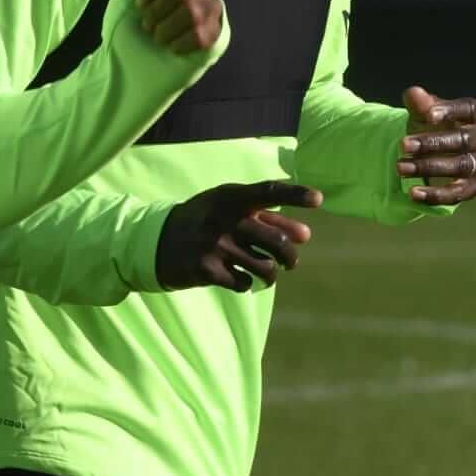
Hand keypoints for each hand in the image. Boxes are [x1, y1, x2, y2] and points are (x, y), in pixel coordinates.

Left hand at [124, 0, 222, 53]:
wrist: (131, 65)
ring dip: (165, 28)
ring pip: (192, 10)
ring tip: (157, 36)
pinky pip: (200, 33)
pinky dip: (177, 43)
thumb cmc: (130, 22)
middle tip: (147, 23)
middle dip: (156, 10)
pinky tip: (171, 47)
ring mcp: (213, 10)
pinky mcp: (217, 36)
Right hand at [156, 181, 323, 291]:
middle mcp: (224, 219)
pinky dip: (246, 283)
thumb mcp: (229, 209)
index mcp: (230, 197)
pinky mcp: (206, 270)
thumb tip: (305, 235)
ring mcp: (215, 245)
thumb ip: (267, 218)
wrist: (156, 241)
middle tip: (291, 262)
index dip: (295, 194)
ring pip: (264, 267)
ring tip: (267, 272)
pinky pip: (243, 282)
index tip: (319, 200)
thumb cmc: (204, 220)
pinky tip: (238, 278)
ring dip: (271, 273)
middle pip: (276, 241)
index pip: (269, 192)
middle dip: (290, 256)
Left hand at [398, 86, 475, 206]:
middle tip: (402, 145)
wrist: (436, 153)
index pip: (468, 109)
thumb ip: (418, 103)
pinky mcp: (473, 187)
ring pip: (459, 166)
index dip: (451, 111)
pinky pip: (457, 193)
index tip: (429, 115)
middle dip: (431, 143)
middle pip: (462, 140)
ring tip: (400, 167)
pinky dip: (436, 194)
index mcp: (475, 115)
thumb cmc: (431, 126)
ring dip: (429, 167)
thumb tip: (414, 93)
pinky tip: (413, 192)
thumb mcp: (422, 113)